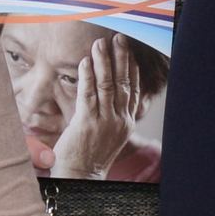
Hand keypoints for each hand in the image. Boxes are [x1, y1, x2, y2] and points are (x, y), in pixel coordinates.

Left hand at [48, 35, 144, 178]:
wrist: (81, 176)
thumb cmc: (91, 155)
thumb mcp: (110, 134)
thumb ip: (114, 114)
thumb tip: (113, 95)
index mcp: (126, 122)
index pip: (133, 90)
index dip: (132, 68)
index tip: (129, 51)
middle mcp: (119, 120)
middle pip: (123, 83)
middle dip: (121, 58)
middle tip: (119, 38)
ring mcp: (104, 122)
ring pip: (107, 85)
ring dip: (104, 62)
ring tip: (100, 43)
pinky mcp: (87, 123)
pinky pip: (88, 95)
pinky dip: (88, 76)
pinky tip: (86, 62)